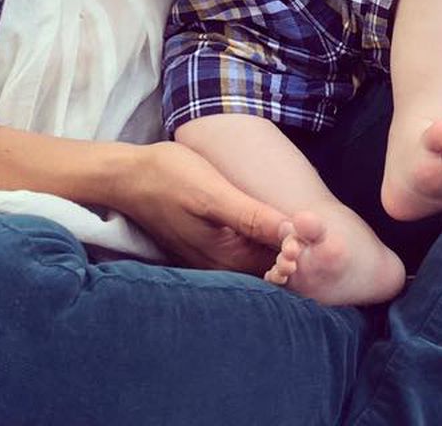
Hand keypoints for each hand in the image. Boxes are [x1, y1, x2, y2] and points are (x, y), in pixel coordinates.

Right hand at [0, 121, 283, 274]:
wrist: (128, 176)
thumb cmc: (170, 178)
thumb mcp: (213, 193)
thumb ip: (252, 216)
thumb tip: (293, 233)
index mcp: (226, 258)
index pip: (278, 266)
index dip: (301, 249)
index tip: (313, 226)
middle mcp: (220, 267)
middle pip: (269, 266)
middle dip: (294, 250)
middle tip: (311, 223)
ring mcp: (210, 259)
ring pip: (256, 259)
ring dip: (278, 244)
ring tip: (296, 220)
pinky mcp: (204, 247)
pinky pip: (241, 251)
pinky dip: (259, 240)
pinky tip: (268, 220)